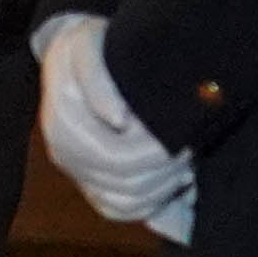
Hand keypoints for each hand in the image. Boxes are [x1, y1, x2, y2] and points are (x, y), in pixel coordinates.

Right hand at [38, 13, 195, 242]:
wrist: (76, 56)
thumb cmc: (90, 45)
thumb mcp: (90, 45)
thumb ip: (98, 77)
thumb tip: (117, 119)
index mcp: (64, 126)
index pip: (115, 158)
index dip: (156, 151)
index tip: (184, 129)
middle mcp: (66, 156)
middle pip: (125, 185)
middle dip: (167, 168)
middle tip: (193, 144)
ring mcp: (78, 174)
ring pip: (127, 204)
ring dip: (165, 187)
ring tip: (187, 158)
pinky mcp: (92, 185)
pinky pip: (123, 210)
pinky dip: (153, 203)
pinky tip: (174, 181)